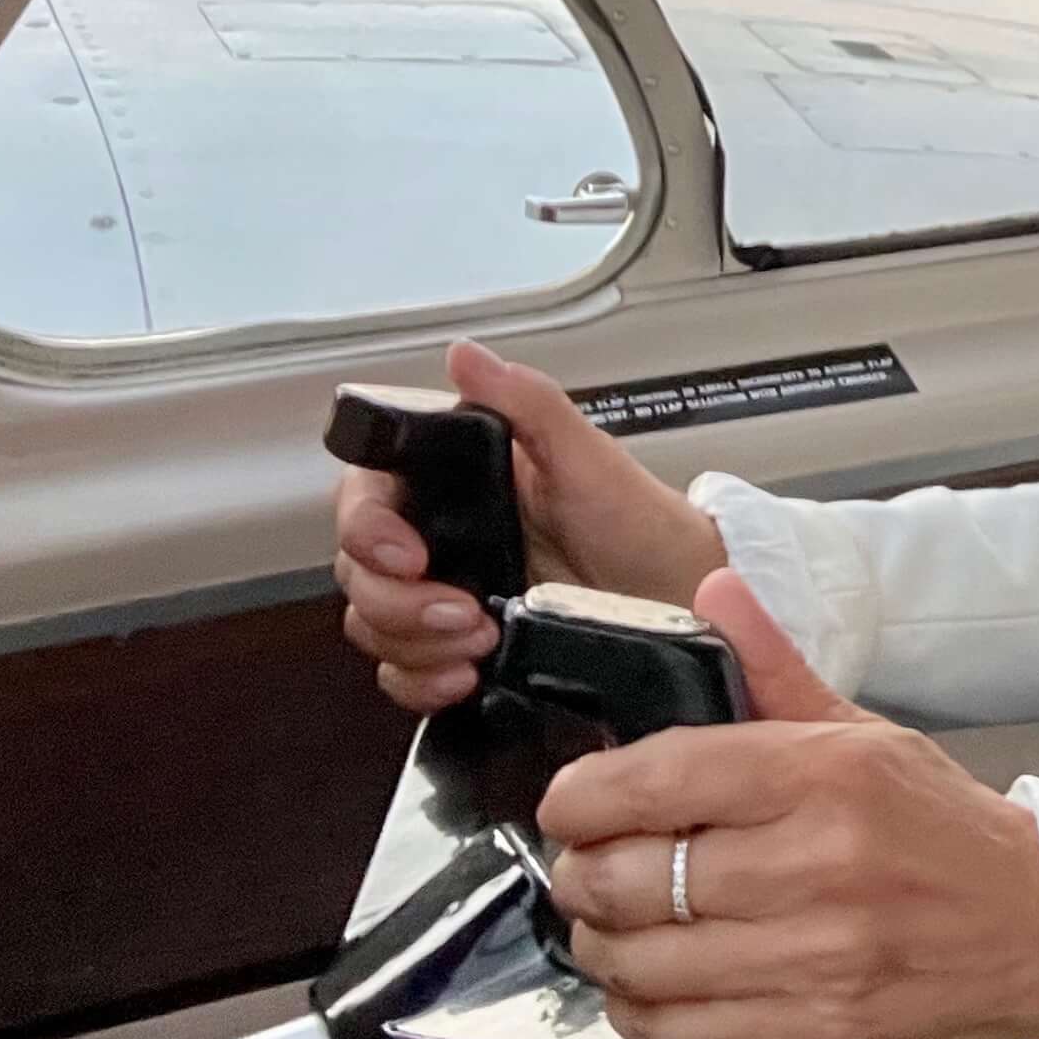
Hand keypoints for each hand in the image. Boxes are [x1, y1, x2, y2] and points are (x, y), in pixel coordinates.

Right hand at [333, 339, 728, 712]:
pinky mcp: (459, 648)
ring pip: (374, 625)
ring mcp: (446, 594)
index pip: (367, 498)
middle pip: (360, 572)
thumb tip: (467, 356)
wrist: (678, 595)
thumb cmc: (639, 520)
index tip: (407, 555)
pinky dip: (420, 681)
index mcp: (455, 481)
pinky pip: (403, 672)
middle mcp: (440, 537)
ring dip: (414, 644)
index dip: (367, 529)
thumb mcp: (588, 456)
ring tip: (479, 644)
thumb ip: (528, 405)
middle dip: (398, 602)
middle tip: (463, 612)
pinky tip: (461, 678)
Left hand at [538, 571, 1038, 1038]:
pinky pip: (676, 1033)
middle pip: (629, 878)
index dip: (582, 795)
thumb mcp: (871, 736)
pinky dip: (640, 1012)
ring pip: (638, 962)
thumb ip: (778, 673)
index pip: (657, 777)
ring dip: (603, 946)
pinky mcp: (816, 1031)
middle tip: (590, 870)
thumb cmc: (944, 832)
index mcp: (827, 774)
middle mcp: (819, 862)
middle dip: (582, 876)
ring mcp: (818, 956)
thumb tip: (717, 593)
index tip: (570, 802)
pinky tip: (655, 985)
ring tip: (617, 928)